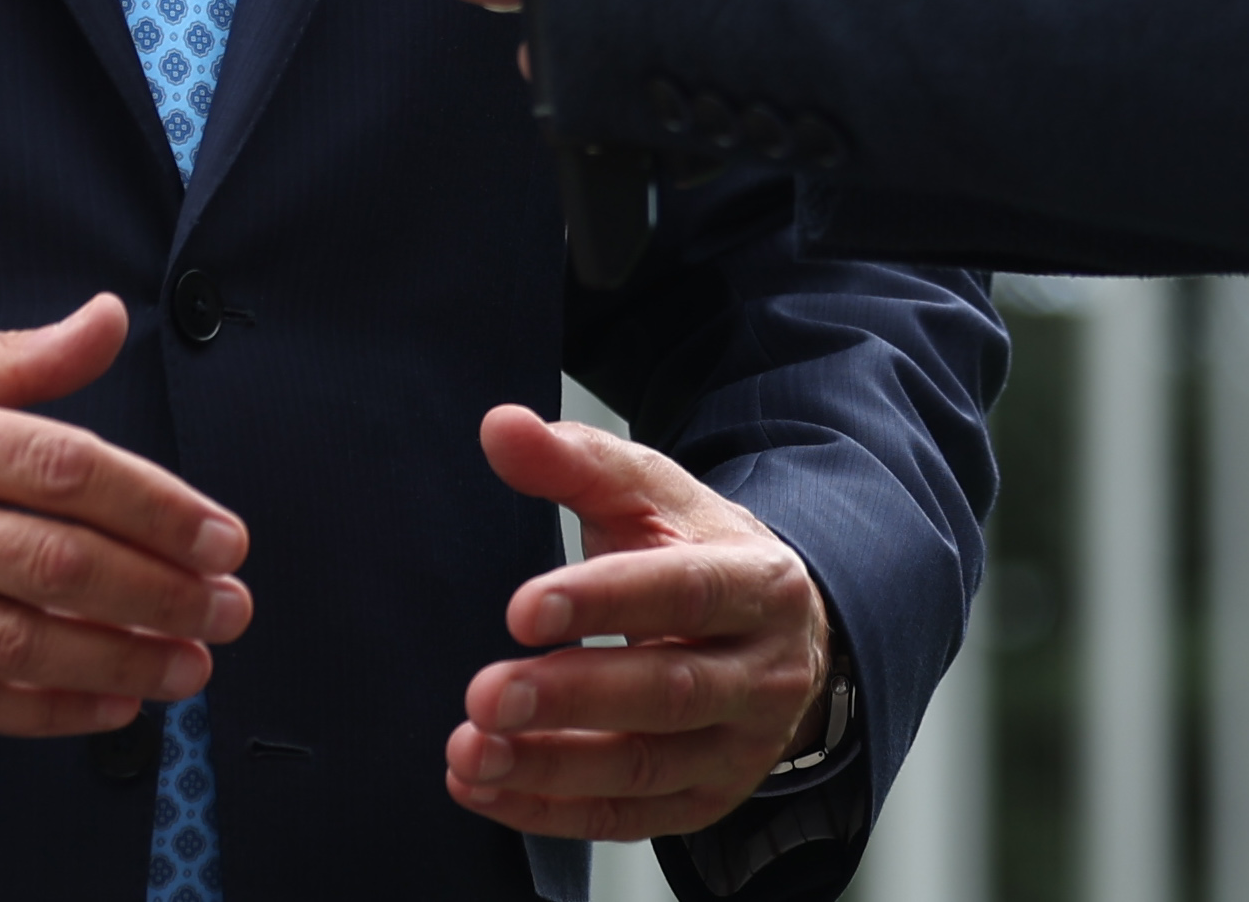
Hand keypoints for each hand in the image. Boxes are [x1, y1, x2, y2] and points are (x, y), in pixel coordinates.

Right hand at [0, 293, 251, 735]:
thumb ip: (8, 361)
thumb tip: (109, 318)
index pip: (61, 463)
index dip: (156, 503)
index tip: (220, 534)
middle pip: (51, 556)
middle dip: (157, 589)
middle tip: (228, 606)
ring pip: (12, 638)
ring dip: (117, 659)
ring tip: (188, 666)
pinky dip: (41, 711)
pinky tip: (105, 706)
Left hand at [445, 407, 833, 840]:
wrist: (776, 636)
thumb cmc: (700, 556)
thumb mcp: (653, 498)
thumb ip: (577, 461)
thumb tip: (501, 426)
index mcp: (760, 584)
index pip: (685, 592)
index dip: (604, 601)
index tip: (521, 609)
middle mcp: (763, 674)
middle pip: (668, 691)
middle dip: (572, 697)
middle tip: (486, 695)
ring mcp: (740, 748)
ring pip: (646, 767)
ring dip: (551, 767)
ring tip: (472, 752)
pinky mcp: (706, 801)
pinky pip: (628, 820)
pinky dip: (550, 813)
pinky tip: (485, 790)